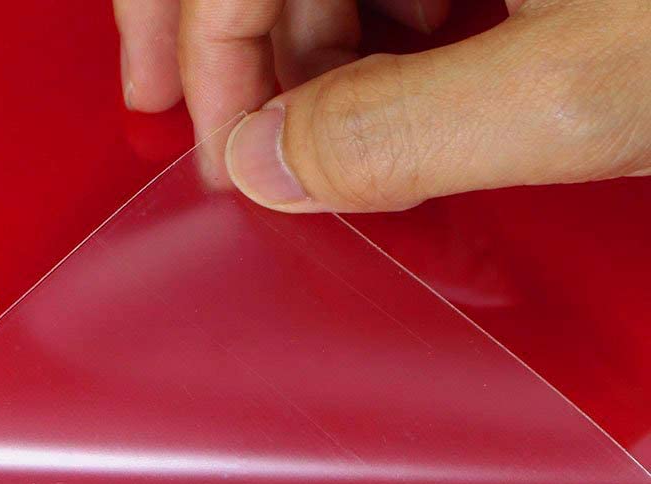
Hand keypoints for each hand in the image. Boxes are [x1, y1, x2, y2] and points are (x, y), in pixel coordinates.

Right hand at [114, 0, 650, 211]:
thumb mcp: (580, 86)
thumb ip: (400, 132)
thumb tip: (269, 165)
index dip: (205, 47)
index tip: (215, 148)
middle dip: (240, 40)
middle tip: (233, 142)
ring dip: (313, 35)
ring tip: (323, 129)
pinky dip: (389, 10)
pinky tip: (406, 70)